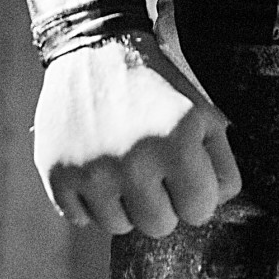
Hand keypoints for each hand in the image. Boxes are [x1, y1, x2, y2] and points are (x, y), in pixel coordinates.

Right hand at [33, 32, 242, 237]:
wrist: (95, 51)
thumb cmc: (155, 88)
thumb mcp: (202, 114)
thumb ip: (222, 163)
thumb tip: (216, 204)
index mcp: (177, 141)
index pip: (199, 211)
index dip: (194, 194)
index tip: (182, 173)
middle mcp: (134, 160)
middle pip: (159, 226)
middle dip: (160, 202)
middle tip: (150, 169)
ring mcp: (92, 171)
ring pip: (118, 227)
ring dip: (123, 203)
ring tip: (120, 165)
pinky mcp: (57, 174)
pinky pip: (80, 219)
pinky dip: (88, 200)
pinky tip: (93, 167)